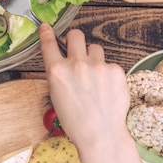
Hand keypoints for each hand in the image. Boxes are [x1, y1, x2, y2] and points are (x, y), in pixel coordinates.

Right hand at [38, 24, 130, 155]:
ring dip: (93, 58)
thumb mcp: (57, 96)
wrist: (101, 134)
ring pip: (95, 48)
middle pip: (76, 34)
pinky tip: (106, 89)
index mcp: (57, 71)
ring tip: (94, 77)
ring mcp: (98, 66)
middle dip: (75, 40)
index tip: (47, 28)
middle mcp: (76, 64)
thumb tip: (63, 61)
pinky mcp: (116, 70)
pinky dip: (107, 73)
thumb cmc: (76, 121)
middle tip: (77, 51)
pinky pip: (109, 64)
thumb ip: (59, 74)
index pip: (49, 43)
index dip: (47, 33)